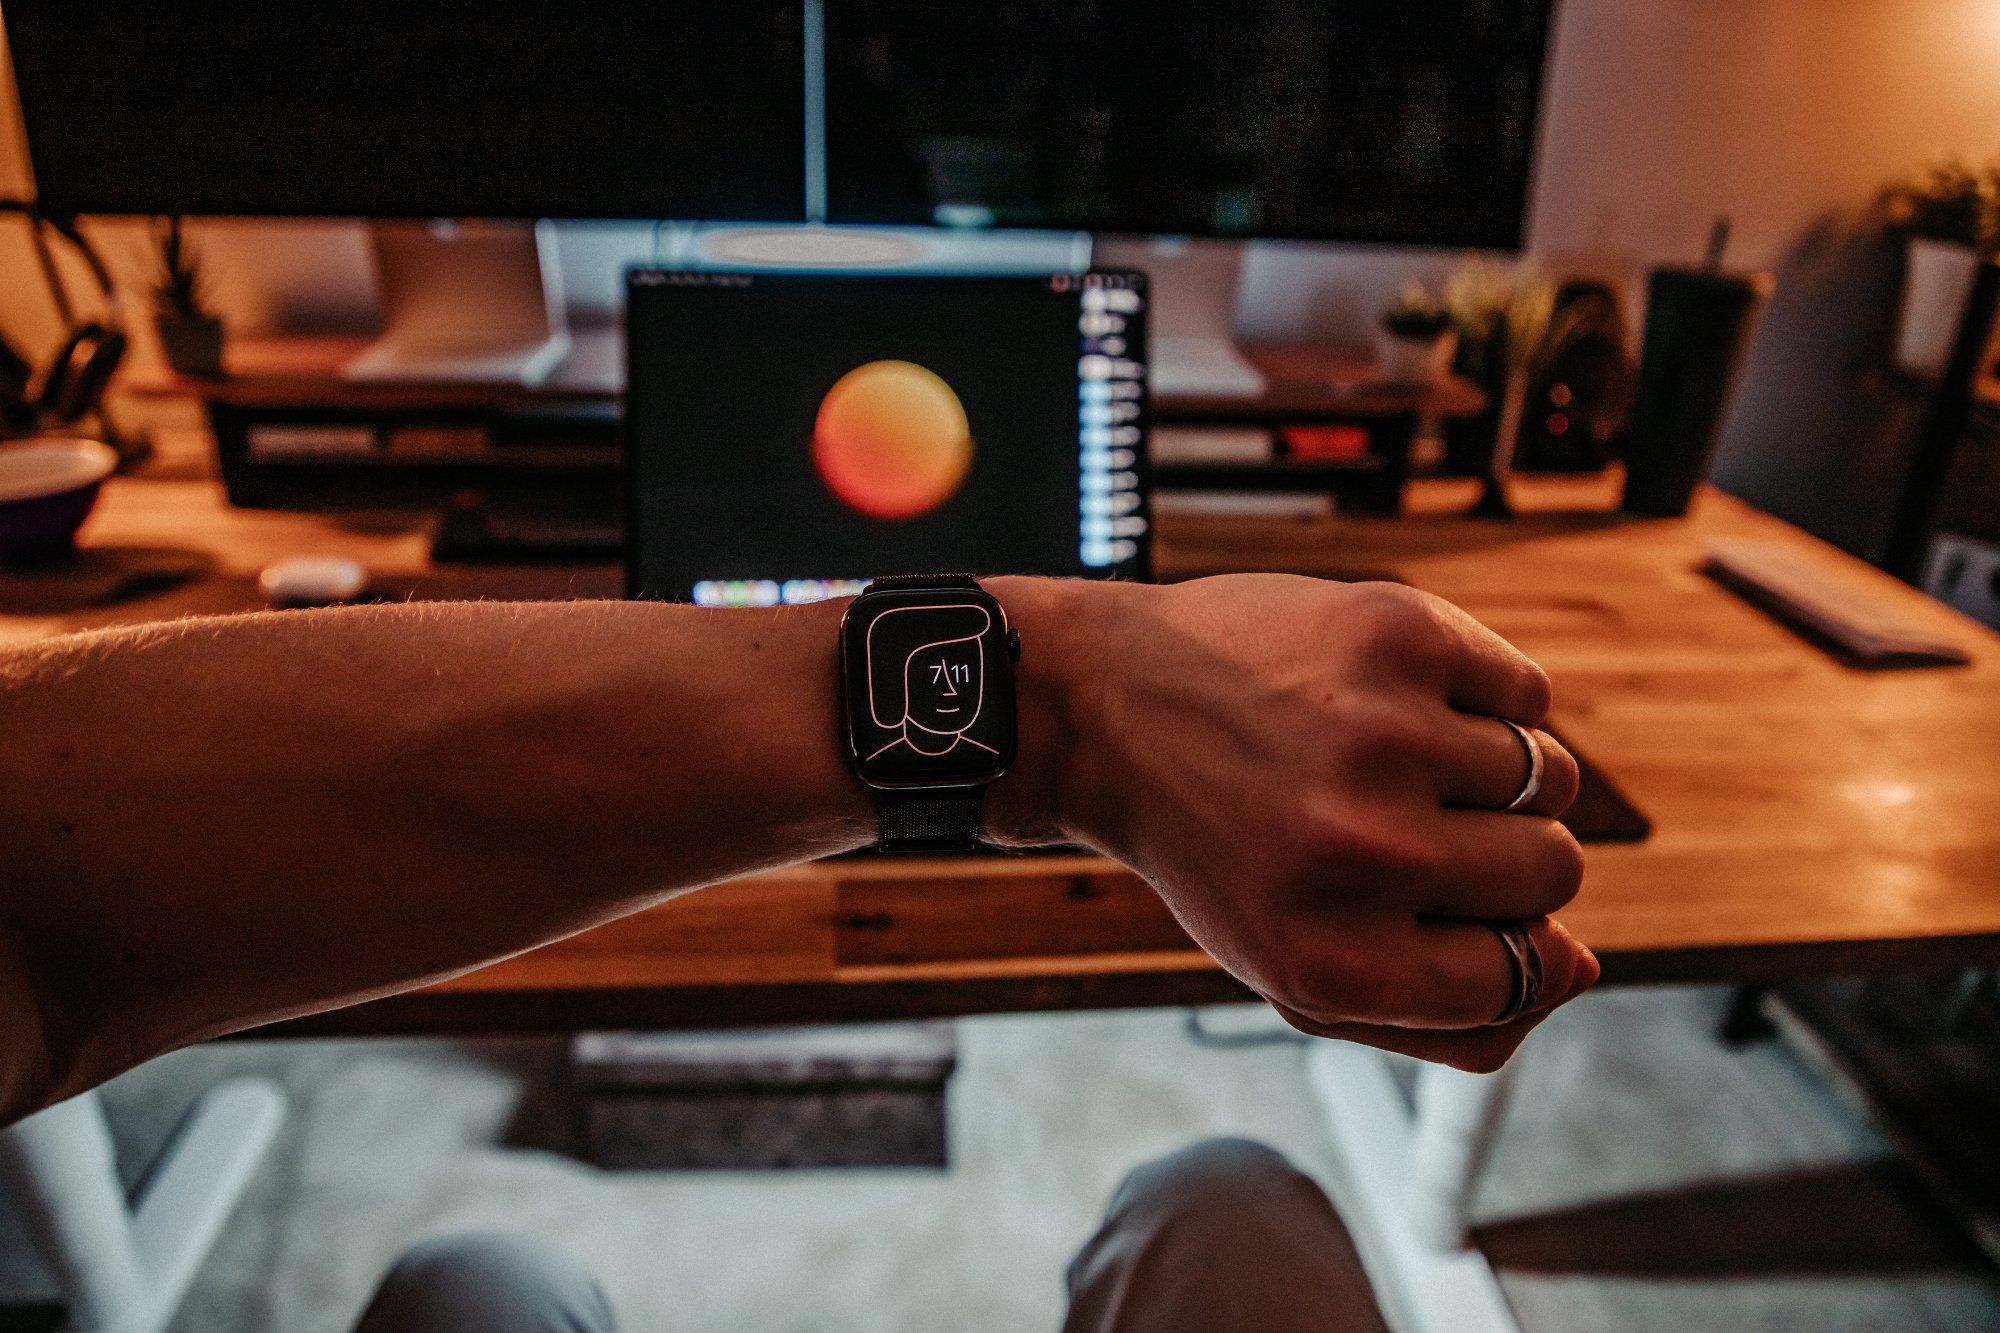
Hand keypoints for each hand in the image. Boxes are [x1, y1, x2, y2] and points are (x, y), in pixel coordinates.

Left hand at [996, 574, 1597, 1071]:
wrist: (1104, 708)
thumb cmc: (1216, 846)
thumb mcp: (1295, 967)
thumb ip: (1446, 1014)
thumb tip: (1581, 971)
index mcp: (1340, 963)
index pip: (1525, 972)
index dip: (1501, 936)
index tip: (1442, 900)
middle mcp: (1367, 855)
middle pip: (1554, 869)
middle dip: (1502, 851)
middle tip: (1411, 819)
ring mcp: (1385, 736)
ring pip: (1549, 775)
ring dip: (1489, 771)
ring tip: (1392, 756)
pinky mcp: (1397, 636)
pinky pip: (1525, 689)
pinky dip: (1481, 697)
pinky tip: (1394, 699)